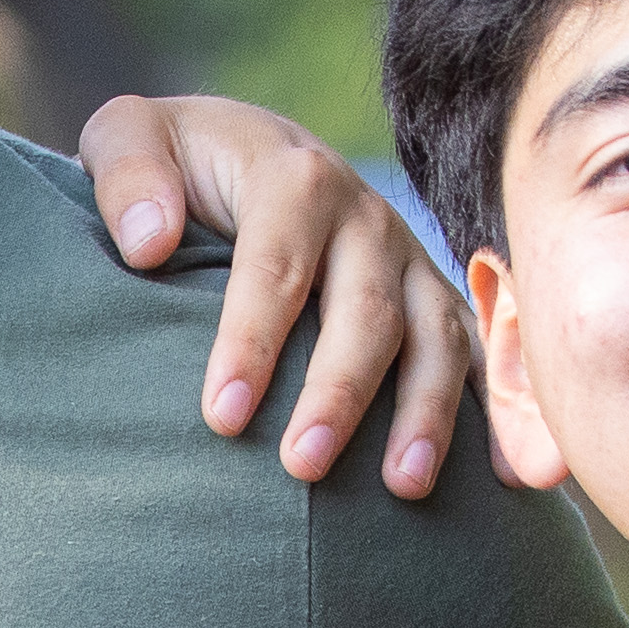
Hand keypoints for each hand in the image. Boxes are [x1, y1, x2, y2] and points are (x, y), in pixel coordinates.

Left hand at [72, 88, 468, 502]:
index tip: (221, 417)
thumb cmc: (174, 164)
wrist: (237, 151)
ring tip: (401, 489)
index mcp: (293, 176)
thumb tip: (148, 242)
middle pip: (364, 310)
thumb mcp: (126, 138)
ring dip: (425, 413)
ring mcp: (406, 260)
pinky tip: (502, 480)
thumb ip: (127, 171)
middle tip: (302, 467)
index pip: (276, 266)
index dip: (252, 341)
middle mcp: (365, 216)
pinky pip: (473, 355)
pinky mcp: (429, 299)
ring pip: (433, 336)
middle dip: (337, 392)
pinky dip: (495, 412)